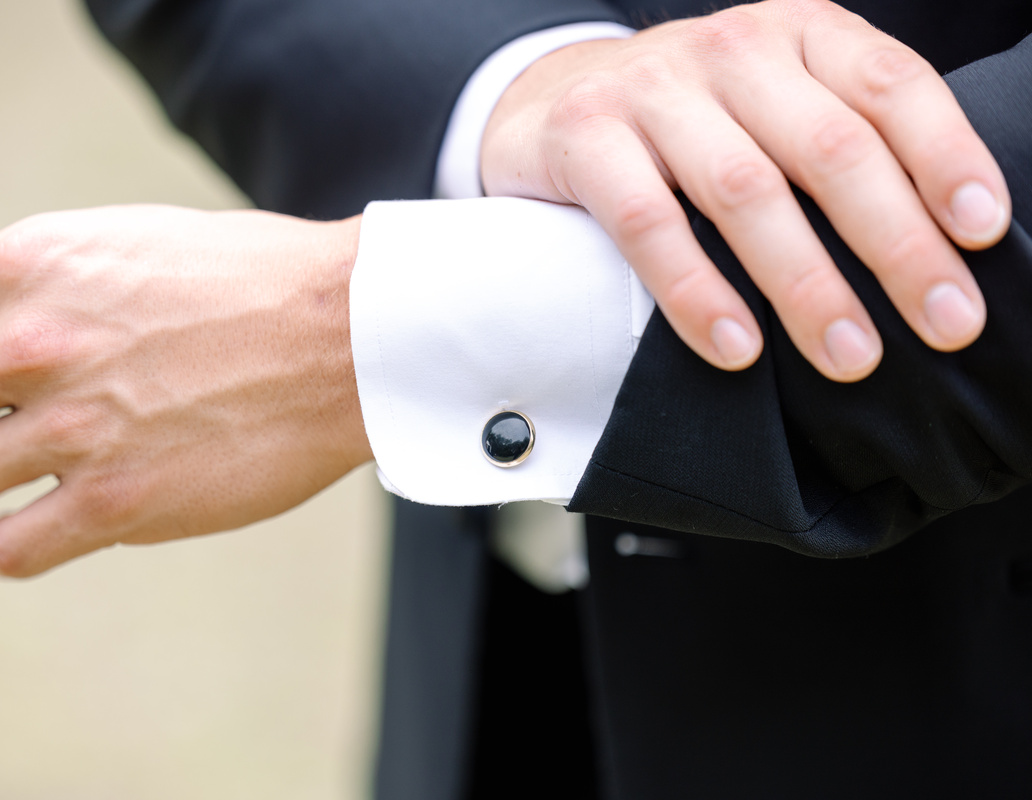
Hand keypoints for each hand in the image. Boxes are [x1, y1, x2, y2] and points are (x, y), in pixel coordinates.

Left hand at [0, 206, 369, 576]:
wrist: (352, 334)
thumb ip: (66, 283)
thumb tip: (22, 333)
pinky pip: (9, 548)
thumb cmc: (266, 283)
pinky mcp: (111, 503)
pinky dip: (12, 546)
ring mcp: (68, 428)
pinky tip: (40, 534)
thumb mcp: (142, 241)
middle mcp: (32, 343)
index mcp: (34, 263)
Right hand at [482, 0, 1010, 380]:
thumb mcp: (774, 102)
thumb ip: (837, 140)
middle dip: (896, 244)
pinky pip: (650, 225)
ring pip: (746, 190)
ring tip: (850, 356)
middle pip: (831, 147)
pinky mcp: (587, 138)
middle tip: (945, 323)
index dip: (946, 157)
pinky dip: (697, 292)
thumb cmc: (690, 119)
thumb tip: (935, 245)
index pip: (890, 85)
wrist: (552, 96)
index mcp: (798, 33)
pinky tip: (736, 347)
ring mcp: (653, 90)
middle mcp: (732, 49)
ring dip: (806, 283)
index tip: (983, 234)